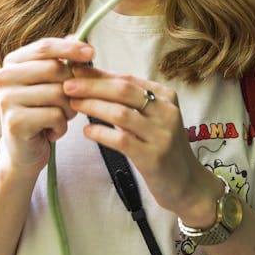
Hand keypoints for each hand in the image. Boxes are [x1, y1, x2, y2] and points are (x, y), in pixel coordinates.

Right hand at [0, 37, 93, 173]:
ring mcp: (6, 99)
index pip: (45, 47)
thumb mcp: (52, 82)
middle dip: (73, 87)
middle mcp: (4, 77)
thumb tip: (79, 37)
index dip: (70, 48)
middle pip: (55, 69)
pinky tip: (52, 132)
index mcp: (12, 62)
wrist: (25, 152)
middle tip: (70, 102)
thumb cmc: (43, 112)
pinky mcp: (14, 121)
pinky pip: (55, 115)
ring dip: (69, 109)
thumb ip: (62, 59)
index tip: (92, 53)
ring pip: (58, 93)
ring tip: (60, 117)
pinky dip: (62, 126)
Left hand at [64, 66, 220, 224]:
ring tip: (73, 104)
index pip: (127, 78)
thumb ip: (126, 101)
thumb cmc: (160, 146)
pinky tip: (87, 132)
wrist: (187, 183)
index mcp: (165, 96)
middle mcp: (166, 111)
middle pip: (123, 91)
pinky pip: (122, 140)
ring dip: (93, 107)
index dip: (99, 74)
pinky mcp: (154, 157)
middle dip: (92, 86)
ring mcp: (162, 134)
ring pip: (121, 113)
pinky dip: (101, 133)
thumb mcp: (150, 118)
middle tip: (67, 84)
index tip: (75, 71)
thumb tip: (91, 79)